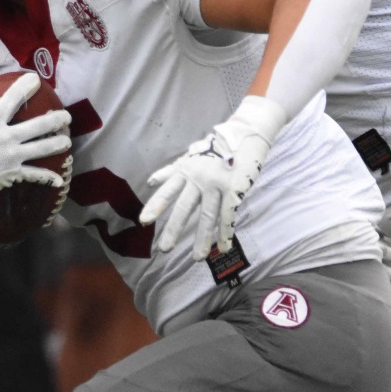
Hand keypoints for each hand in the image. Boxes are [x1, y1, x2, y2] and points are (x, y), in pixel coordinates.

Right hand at [0, 73, 71, 217]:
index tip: (36, 78)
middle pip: (37, 126)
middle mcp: (6, 138)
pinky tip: (60, 181)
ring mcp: (12, 156)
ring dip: (57, 144)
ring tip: (67, 141)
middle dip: (55, 120)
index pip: (11, 100)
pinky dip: (48, 178)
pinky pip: (34, 175)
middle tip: (67, 116)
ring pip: (41, 149)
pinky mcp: (13, 173)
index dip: (24, 87)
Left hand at [140, 96, 285, 256]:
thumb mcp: (190, 155)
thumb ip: (171, 171)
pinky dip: (226, 232)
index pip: (167, 190)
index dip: (156, 206)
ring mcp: (217, 184)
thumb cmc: (216, 146)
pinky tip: (223, 247)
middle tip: (164, 249)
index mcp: (186, 169)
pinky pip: (229, 215)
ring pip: (208, 216)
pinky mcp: (235, 189)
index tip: (144, 221)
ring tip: (197, 258)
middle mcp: (199, 178)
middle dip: (174, 229)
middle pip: (184, 207)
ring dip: (202, 239)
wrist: (246, 133)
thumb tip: (150, 182)